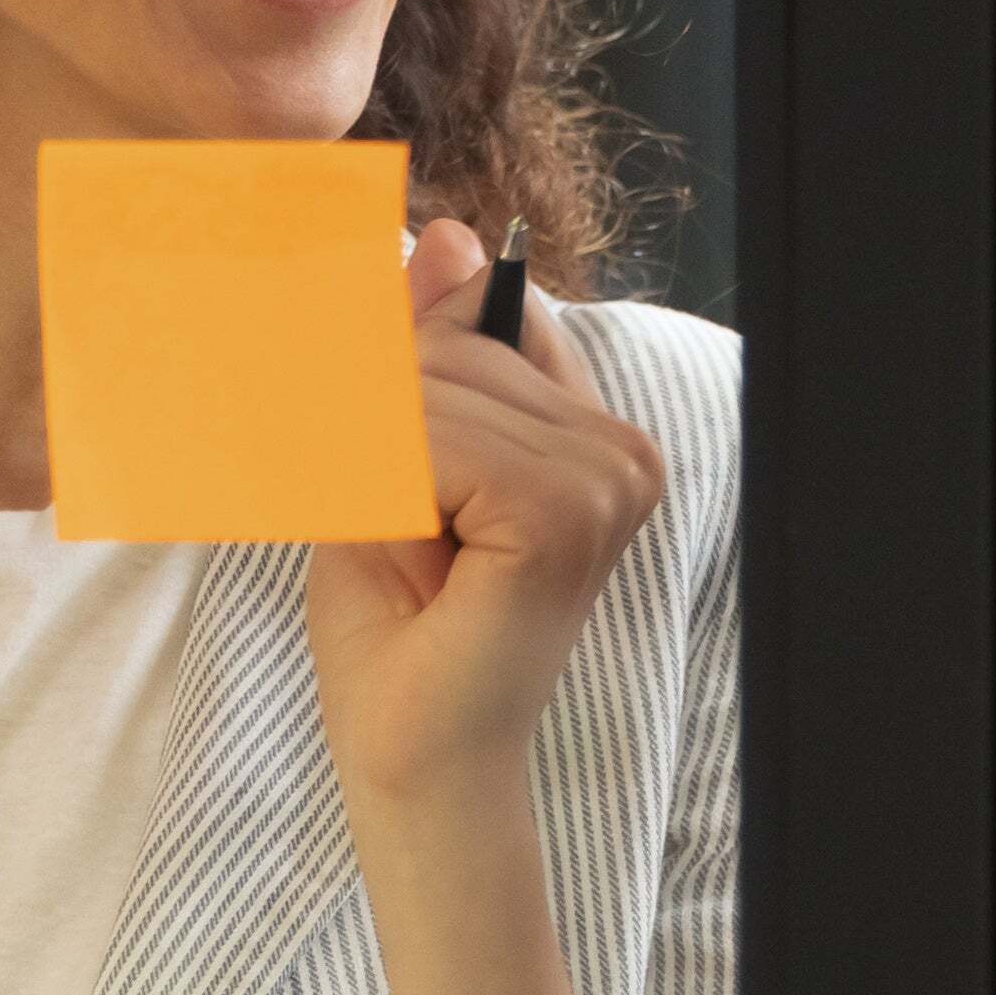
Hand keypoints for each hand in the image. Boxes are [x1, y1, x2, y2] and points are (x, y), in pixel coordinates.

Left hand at [302, 220, 664, 812]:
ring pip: (427, 389)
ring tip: (411, 558)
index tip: (380, 464)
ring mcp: (604, 479)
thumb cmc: (399, 635)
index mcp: (592, 432)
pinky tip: (422, 565)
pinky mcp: (566, 514)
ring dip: (376, 472)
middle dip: (379, 432)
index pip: (482, 313)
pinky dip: (385, 496)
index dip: (402, 372)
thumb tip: (449, 229)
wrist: (413, 765)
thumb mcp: (388, 462)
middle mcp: (620, 447)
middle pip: (445, 345)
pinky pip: (427, 439)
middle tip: (396, 537)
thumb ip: (422, 352)